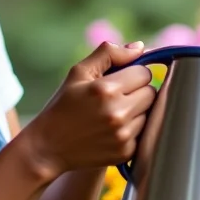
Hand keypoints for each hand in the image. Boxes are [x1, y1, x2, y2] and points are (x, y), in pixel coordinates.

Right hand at [20, 42, 156, 175]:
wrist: (48, 146)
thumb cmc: (63, 105)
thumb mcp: (79, 73)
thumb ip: (109, 54)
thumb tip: (140, 47)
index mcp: (106, 89)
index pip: (145, 73)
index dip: (133, 74)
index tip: (120, 80)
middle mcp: (117, 113)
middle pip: (151, 93)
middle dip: (137, 92)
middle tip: (116, 97)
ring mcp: (122, 135)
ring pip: (149, 113)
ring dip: (136, 112)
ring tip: (112, 115)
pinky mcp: (125, 152)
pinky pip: (143, 133)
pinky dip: (132, 130)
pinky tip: (112, 131)